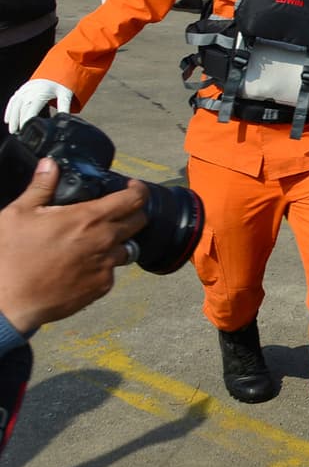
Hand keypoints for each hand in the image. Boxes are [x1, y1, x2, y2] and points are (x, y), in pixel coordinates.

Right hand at [0, 159, 147, 333]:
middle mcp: (105, 241)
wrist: (9, 302)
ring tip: (94, 241)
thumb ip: (40, 187)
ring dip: (117, 242)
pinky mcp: (102, 286)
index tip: (132, 187)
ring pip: (127, 247)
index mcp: (89, 218)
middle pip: (139, 221)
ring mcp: (106, 266)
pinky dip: (103, 265)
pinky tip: (82, 264)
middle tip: (114, 213)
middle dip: (131, 213)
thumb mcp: (19, 214)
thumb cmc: (11, 257)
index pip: (134, 199)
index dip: (138, 189)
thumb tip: (50, 164)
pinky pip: (112, 271)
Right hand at [5, 80, 74, 133]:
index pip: (31, 109)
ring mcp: (24, 90)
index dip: (27, 120)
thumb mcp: (66, 95)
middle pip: (21, 109)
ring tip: (12, 130)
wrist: (58, 67)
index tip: (26, 130)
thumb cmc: (62, 82)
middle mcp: (30, 91)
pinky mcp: (22, 89)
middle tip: (18, 134)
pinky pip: (13, 100)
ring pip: (14, 105)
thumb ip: (64, 108)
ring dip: (12, 118)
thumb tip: (65, 120)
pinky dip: (9, 110)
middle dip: (18, 122)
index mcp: (40, 93)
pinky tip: (7, 118)